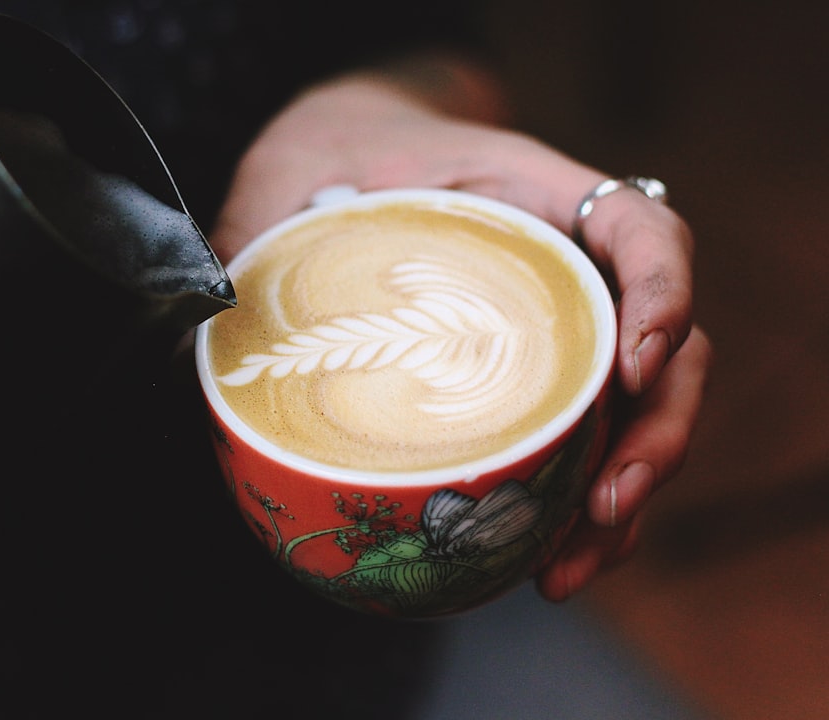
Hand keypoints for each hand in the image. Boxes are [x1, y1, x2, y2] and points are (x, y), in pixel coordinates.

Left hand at [210, 51, 712, 601]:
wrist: (343, 155)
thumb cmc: (328, 159)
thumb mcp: (291, 178)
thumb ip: (256, 238)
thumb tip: (199, 334)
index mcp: (530, 195)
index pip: (641, 228)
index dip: (663, 293)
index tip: (632, 366)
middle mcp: (566, 265)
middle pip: (667, 350)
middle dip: (654, 437)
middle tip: (604, 506)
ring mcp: (558, 326)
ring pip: (635, 413)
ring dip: (622, 497)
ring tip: (565, 572)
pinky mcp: (533, 376)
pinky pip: (582, 439)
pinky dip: (575, 505)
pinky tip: (540, 563)